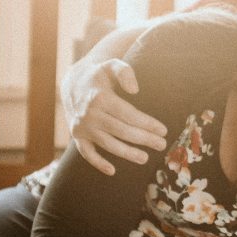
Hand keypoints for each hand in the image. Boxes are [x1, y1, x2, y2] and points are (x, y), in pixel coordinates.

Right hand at [65, 58, 167, 174]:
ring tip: (145, 158)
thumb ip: (125, 72)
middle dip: (144, 139)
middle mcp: (90, 114)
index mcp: (100, 98)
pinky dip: (98, 163)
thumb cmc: (100, 74)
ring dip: (127, 153)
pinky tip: (112, 171)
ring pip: (108, 144)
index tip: (163, 130)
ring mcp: (82, 127)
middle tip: (161, 145)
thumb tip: (135, 90)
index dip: (147, 123)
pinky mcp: (77, 136)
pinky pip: (87, 153)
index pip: (128, 114)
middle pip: (122, 131)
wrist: (73, 82)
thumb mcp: (111, 65)